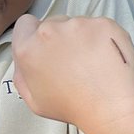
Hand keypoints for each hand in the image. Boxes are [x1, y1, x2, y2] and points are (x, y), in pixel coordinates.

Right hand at [13, 14, 133, 133]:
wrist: (111, 110)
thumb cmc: (72, 108)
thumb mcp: (33, 99)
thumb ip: (22, 72)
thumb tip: (25, 56)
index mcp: (28, 49)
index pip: (25, 24)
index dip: (35, 36)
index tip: (48, 49)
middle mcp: (50, 31)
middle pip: (53, 23)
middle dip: (60, 38)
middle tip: (73, 62)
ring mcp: (79, 24)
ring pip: (77, 24)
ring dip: (82, 38)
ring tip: (93, 64)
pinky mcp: (103, 23)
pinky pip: (99, 26)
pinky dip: (103, 38)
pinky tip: (107, 58)